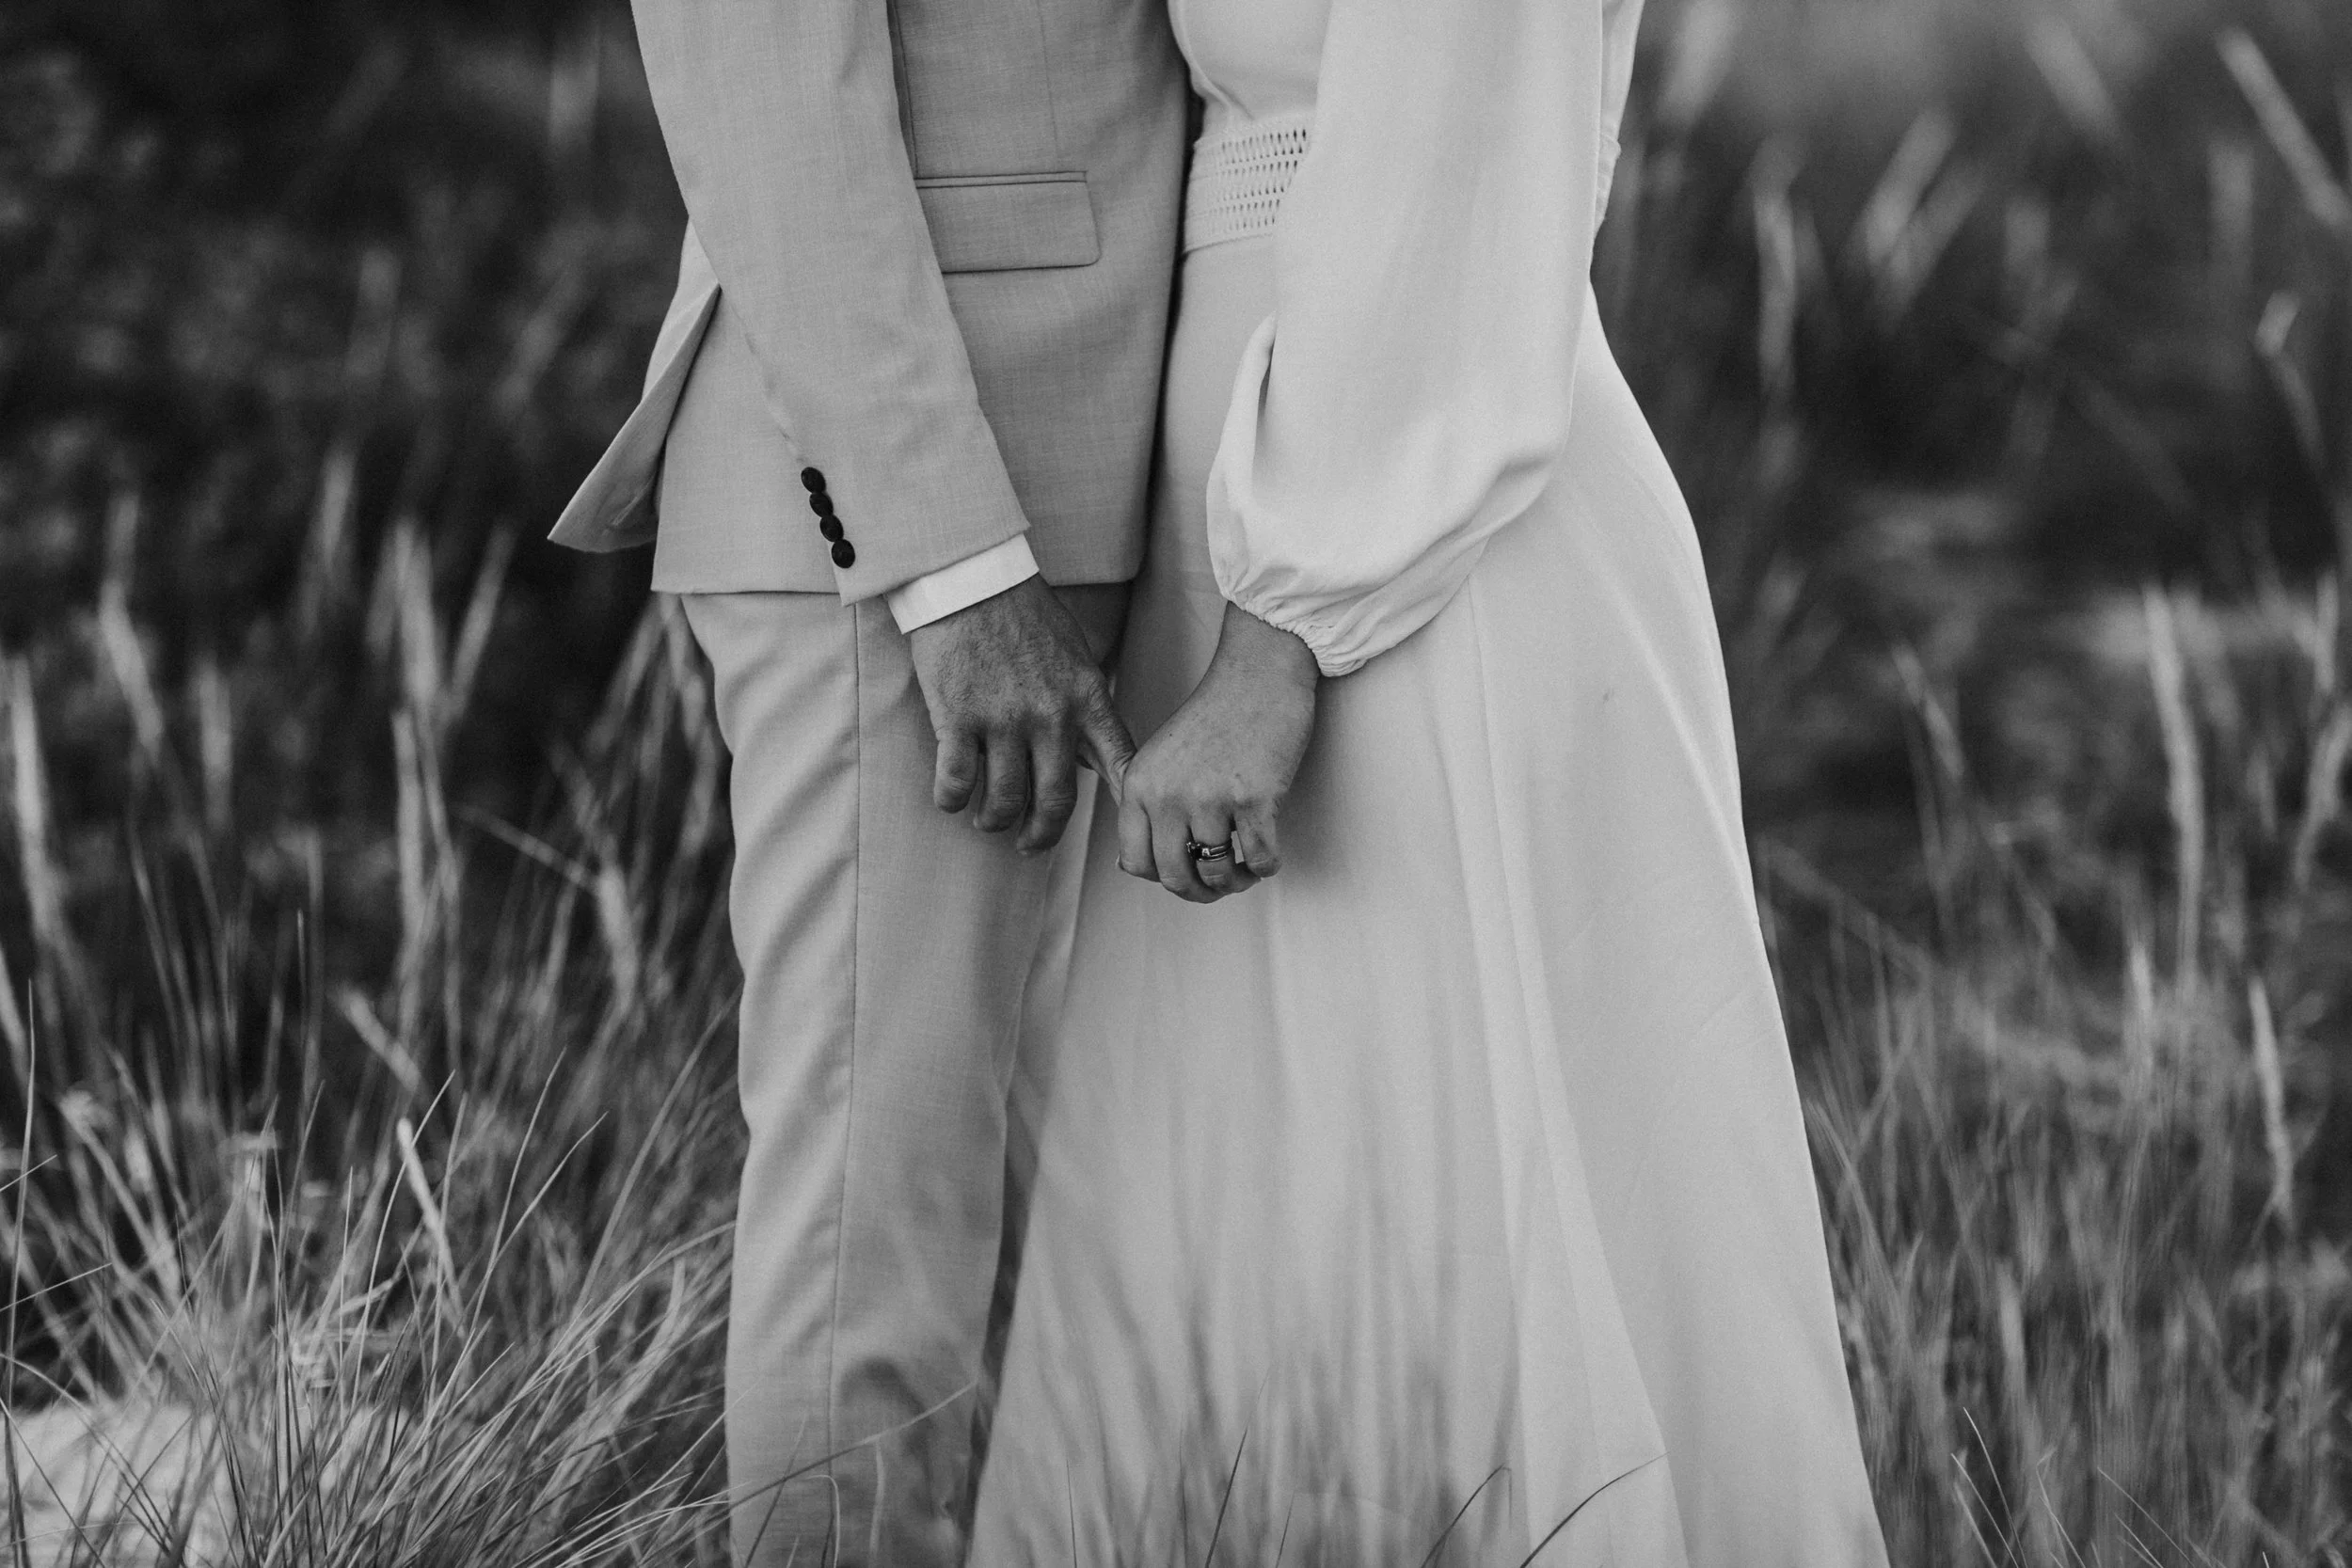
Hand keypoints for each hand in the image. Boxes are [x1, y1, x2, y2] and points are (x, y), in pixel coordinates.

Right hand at [908, 574, 1134, 852]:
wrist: (972, 578)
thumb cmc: (1023, 614)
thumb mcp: (1075, 656)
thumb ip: (1086, 704)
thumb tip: (1093, 756)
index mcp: (1088, 699)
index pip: (1122, 764)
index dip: (1127, 806)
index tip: (1127, 834)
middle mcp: (1051, 717)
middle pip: (1055, 802)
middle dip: (1042, 835)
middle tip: (1029, 843)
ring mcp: (1005, 720)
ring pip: (1004, 800)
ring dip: (994, 819)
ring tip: (987, 819)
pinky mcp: (959, 718)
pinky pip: (957, 783)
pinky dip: (951, 800)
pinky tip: (950, 799)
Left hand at [1119, 603, 1318, 902]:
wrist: (1258, 676)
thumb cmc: (1215, 718)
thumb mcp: (1160, 757)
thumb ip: (1144, 805)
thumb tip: (1129, 866)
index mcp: (1139, 785)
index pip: (1135, 863)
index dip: (1162, 878)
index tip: (1184, 871)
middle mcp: (1167, 795)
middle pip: (1175, 878)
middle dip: (1200, 892)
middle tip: (1220, 884)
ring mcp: (1211, 798)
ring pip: (1217, 874)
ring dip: (1235, 881)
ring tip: (1245, 869)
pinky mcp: (1255, 798)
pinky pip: (1260, 859)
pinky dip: (1266, 866)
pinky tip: (1267, 855)